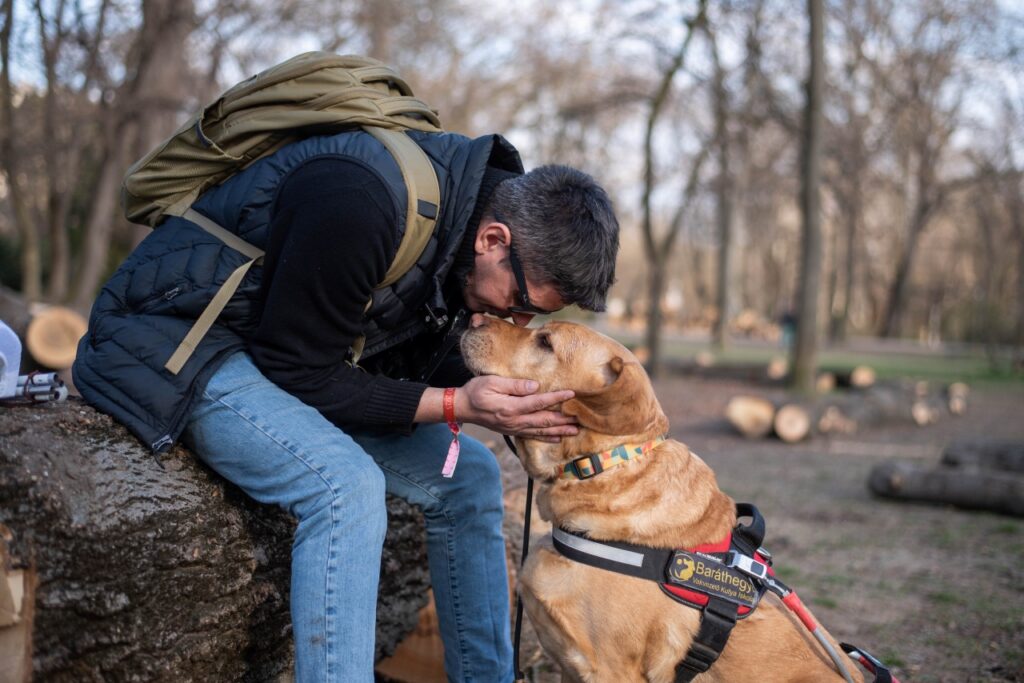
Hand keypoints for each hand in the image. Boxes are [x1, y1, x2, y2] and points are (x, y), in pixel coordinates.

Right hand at [456, 376, 577, 442]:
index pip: (539, 402)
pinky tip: (557, 438)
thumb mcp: (492, 382)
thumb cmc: (476, 391)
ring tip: (575, 431)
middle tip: (581, 419)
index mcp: (511, 407)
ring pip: (541, 430)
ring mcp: (514, 427)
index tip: (571, 394)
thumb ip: (514, 385)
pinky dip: (546, 438)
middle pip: (544, 420)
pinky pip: (533, 436)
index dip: (556, 398)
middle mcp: (515, 420)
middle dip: (564, 420)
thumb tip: (535, 386)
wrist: (462, 408)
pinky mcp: (512, 430)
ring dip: (560, 431)